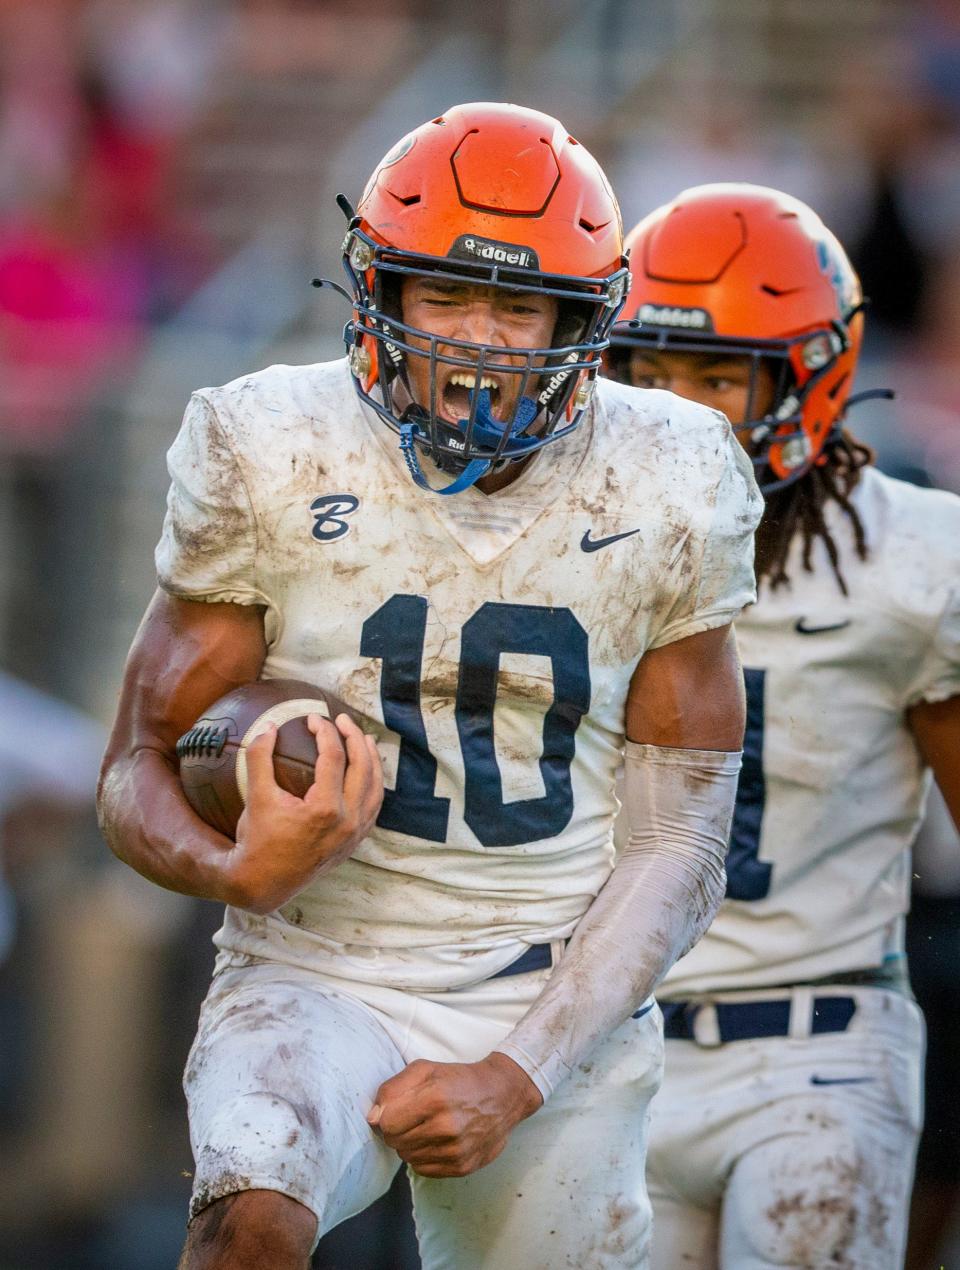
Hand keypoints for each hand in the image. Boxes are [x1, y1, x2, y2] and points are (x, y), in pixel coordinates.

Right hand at [227, 712, 381, 912]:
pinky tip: (366, 772)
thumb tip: (270, 727)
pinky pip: (373, 808)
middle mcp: (347, 821)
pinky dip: (373, 785)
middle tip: (342, 720)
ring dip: (372, 760)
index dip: (325, 732)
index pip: (334, 757)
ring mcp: (354, 834)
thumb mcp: (255, 797)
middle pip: (363, 767)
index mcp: (325, 809)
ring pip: (375, 788)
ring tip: (364, 739)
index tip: (313, 719)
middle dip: (354, 737)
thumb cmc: (257, 840)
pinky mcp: (354, 842)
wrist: (263, 883)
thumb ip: (260, 757)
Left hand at [367, 1053, 542, 1177]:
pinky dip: (423, 1156)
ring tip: (425, 1127)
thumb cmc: (459, 1079)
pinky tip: (435, 1140)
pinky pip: (422, 1169)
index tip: (395, 1110)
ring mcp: (455, 1150)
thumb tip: (372, 1118)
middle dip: (396, 1130)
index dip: (386, 1117)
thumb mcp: (425, 1069)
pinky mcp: (462, 1168)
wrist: (502, 1096)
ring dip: (409, 1143)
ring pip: (407, 1157)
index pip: (388, 1124)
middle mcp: (446, 1127)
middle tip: (411, 1117)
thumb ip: (393, 1089)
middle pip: (395, 1142)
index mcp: (435, 1098)